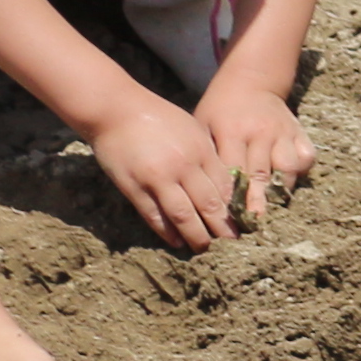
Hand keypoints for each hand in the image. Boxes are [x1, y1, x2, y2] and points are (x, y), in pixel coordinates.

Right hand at [90, 94, 239, 249]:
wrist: (116, 110)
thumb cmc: (159, 118)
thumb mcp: (193, 130)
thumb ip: (209, 156)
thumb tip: (226, 185)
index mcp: (201, 151)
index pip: (226, 187)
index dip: (235, 208)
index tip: (244, 224)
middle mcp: (183, 167)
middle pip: (209, 204)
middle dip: (223, 228)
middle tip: (233, 244)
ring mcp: (157, 179)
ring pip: (183, 215)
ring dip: (197, 236)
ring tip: (206, 249)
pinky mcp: (134, 188)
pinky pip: (155, 215)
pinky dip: (167, 231)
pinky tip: (178, 241)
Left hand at [200, 85, 313, 226]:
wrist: (251, 81)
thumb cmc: (220, 109)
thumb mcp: (203, 125)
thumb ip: (207, 156)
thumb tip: (205, 192)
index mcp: (232, 130)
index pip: (232, 170)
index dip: (231, 195)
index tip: (228, 218)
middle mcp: (261, 132)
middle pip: (261, 173)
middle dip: (257, 201)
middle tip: (253, 224)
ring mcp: (283, 132)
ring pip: (287, 167)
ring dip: (280, 190)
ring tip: (272, 207)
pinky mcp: (299, 132)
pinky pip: (306, 157)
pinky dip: (300, 172)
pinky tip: (288, 183)